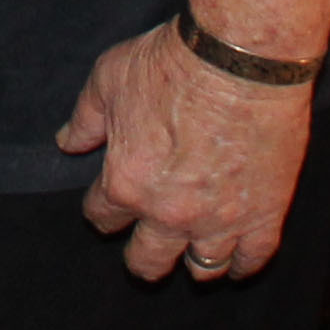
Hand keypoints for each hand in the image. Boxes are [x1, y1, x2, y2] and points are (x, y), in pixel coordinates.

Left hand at [56, 18, 313, 280]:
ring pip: (202, 269)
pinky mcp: (263, 216)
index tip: (107, 203)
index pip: (102, 217)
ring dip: (193, 263)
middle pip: (147, 261)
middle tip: (145, 248)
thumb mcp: (107, 79)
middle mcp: (169, 215)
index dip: (102, 210)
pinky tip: (237, 261)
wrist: (238, 60)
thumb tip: (66, 143)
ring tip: (193, 256)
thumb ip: (85, 120)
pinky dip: (243, 265)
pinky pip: (252, 259)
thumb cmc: (168, 65)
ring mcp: (219, 221)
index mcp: (126, 184)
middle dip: (141, 256)